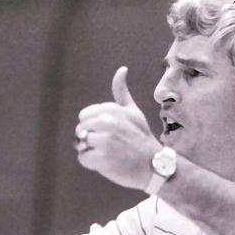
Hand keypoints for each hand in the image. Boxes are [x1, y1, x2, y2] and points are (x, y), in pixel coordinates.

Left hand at [73, 66, 159, 190]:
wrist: (154, 165)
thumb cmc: (141, 138)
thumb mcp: (133, 111)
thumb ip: (121, 92)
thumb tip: (121, 69)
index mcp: (111, 109)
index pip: (85, 116)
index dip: (94, 126)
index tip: (111, 133)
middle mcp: (107, 122)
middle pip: (80, 129)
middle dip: (91, 138)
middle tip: (110, 145)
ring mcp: (104, 140)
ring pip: (80, 143)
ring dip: (91, 151)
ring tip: (109, 153)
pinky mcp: (102, 158)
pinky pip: (83, 158)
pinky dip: (92, 163)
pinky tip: (107, 163)